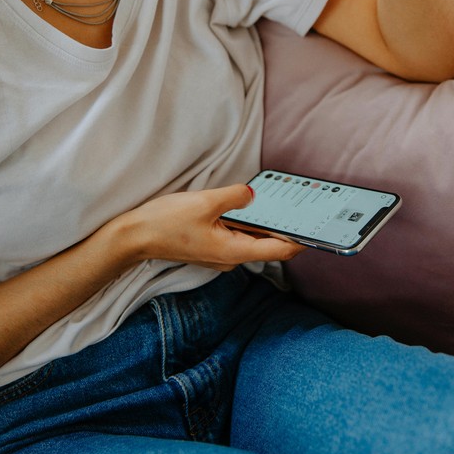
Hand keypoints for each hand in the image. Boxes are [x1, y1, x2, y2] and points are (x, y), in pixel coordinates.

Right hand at [117, 183, 303, 271]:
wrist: (135, 237)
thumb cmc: (166, 222)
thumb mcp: (205, 202)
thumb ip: (235, 197)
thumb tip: (253, 195)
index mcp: (234, 251)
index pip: (279, 250)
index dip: (301, 240)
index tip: (318, 230)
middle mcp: (231, 258)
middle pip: (267, 245)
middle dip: (284, 227)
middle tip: (302, 207)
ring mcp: (220, 254)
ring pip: (252, 239)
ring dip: (264, 224)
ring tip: (280, 203)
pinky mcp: (211, 247)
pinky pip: (237, 236)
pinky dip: (246, 223)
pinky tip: (249, 207)